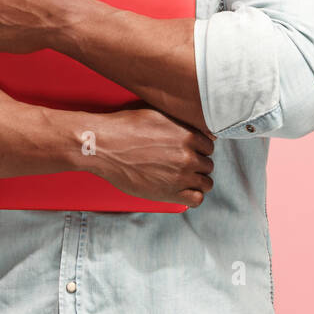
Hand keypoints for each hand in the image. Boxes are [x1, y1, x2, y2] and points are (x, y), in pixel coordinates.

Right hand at [88, 105, 216, 207]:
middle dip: (197, 164)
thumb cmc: (125, 126)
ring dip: (197, 180)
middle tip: (182, 164)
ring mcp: (180, 176)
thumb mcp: (157, 113)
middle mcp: (188, 156)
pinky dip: (193, 196)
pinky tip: (183, 190)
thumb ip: (181, 121)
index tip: (191, 151)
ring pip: (206, 183)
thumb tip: (196, 124)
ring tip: (183, 178)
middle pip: (208, 164)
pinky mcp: (169, 193)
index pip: (209, 145)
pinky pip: (196, 199)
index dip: (199, 149)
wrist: (104, 146)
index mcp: (188, 135)